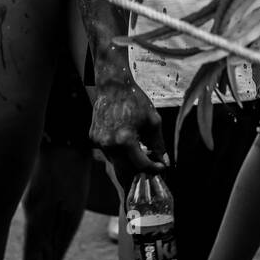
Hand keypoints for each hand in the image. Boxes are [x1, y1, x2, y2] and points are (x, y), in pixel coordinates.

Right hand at [91, 61, 165, 182]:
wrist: (113, 86)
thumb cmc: (135, 101)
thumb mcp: (153, 121)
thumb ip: (158, 144)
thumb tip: (165, 161)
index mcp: (125, 140)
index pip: (141, 165)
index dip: (154, 169)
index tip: (161, 168)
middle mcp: (109, 144)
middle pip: (125, 171)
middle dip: (139, 173)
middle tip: (150, 169)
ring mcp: (99, 142)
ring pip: (115, 163)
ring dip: (127, 163)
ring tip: (140, 155)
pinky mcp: (94, 137)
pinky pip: (108, 152)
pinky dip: (118, 153)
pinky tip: (126, 144)